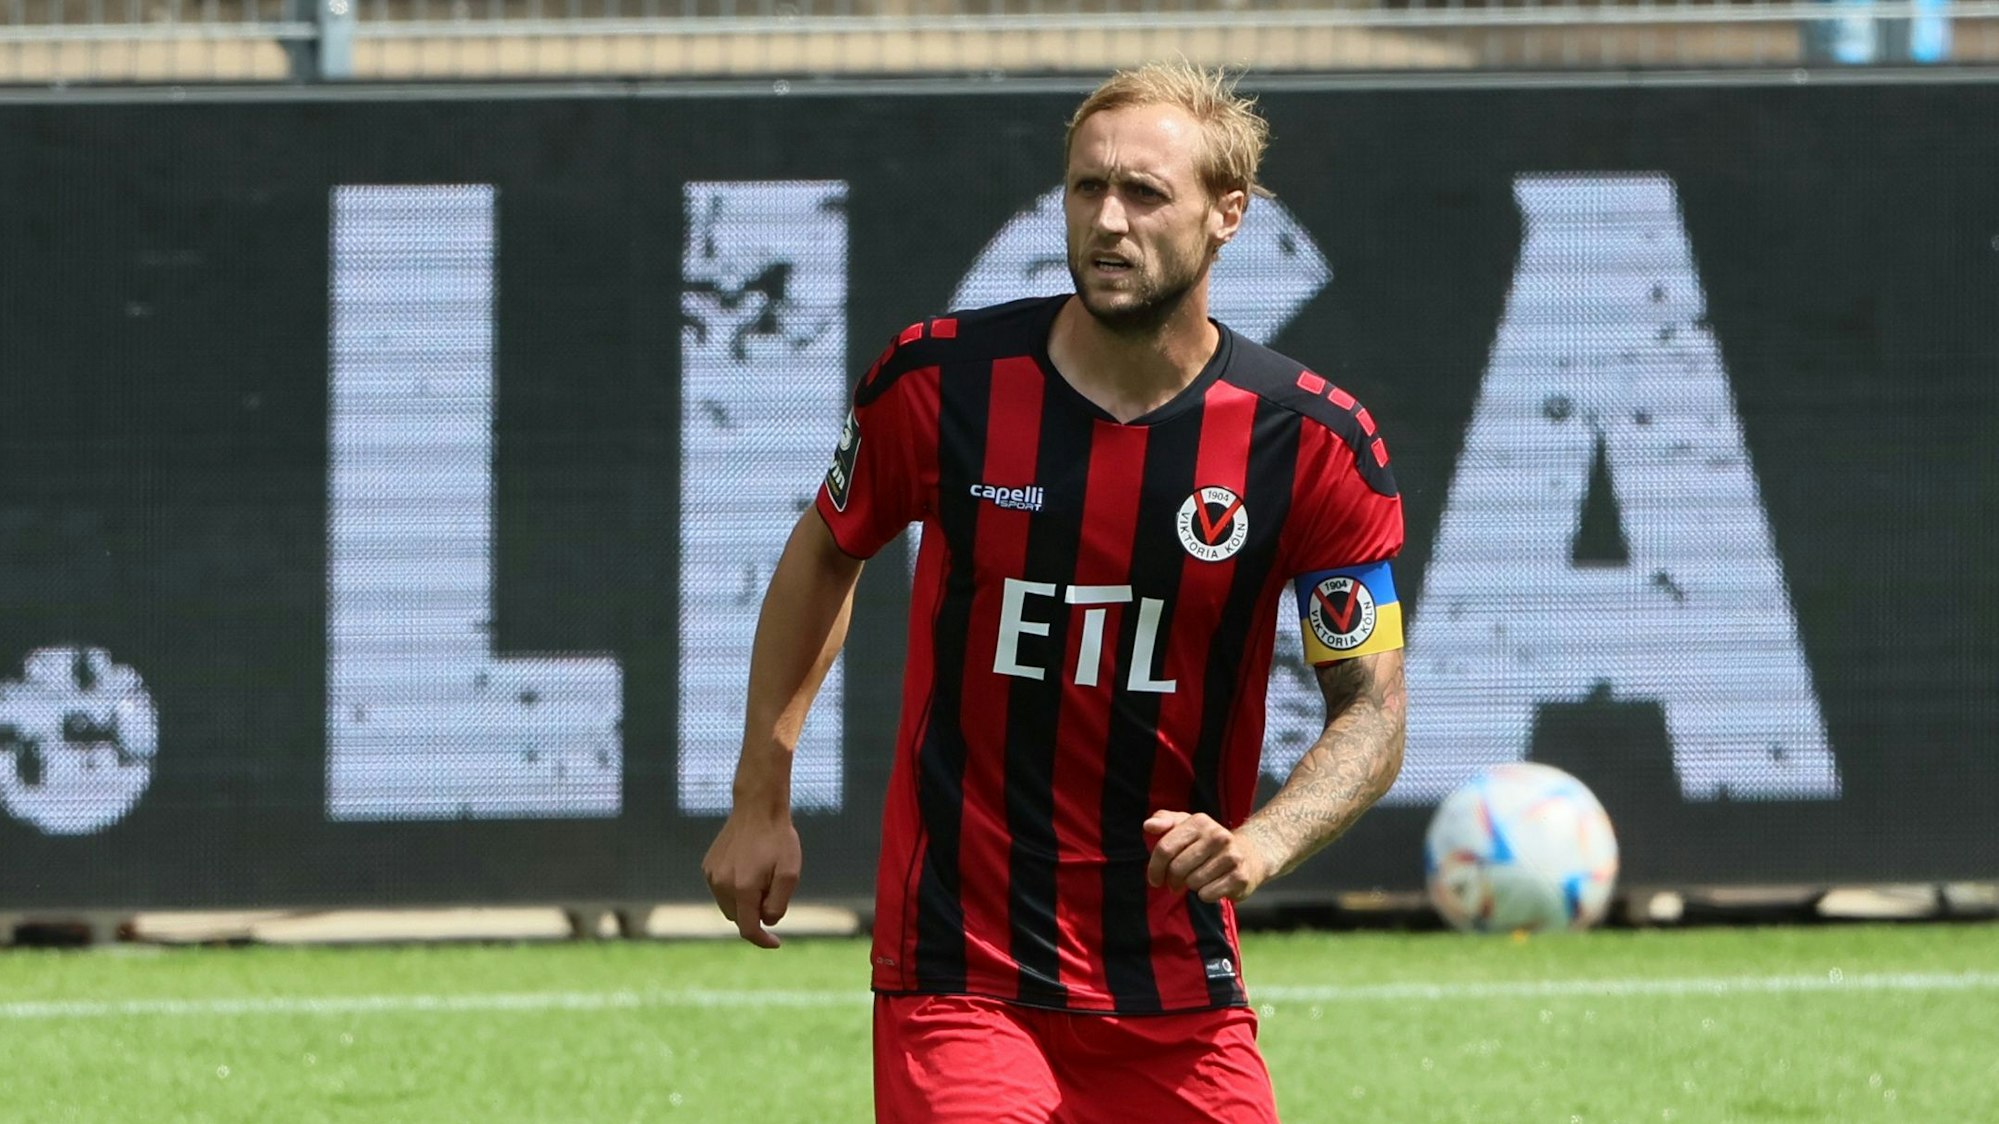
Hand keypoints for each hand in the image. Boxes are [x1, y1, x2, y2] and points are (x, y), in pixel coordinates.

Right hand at [701, 810, 801, 947]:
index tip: (776, 943)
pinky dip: (734, 889)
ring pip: (729, 905)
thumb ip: (778, 903)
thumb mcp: (790, 873)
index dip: (762, 941)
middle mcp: (722, 884)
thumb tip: (766, 922)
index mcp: (743, 888)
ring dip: (744, 901)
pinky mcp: (708, 866)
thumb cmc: (778, 840)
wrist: (758, 808)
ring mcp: (712, 875)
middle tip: (772, 887)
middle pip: (739, 917)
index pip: (748, 928)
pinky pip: (721, 890)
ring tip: (761, 874)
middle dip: (756, 912)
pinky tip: (748, 867)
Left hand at [1143, 810, 1272, 903]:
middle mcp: (1217, 836)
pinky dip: (1205, 894)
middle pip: (1177, 868)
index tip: (1155, 879)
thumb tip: (1148, 825)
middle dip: (1172, 880)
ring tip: (1199, 878)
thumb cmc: (1207, 842)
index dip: (1155, 867)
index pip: (1165, 848)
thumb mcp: (1186, 826)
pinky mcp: (1240, 877)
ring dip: (1191, 885)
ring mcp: (1231, 856)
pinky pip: (1207, 894)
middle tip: (1177, 882)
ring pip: (1192, 882)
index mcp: (1199, 822)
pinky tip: (1212, 885)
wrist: (1249, 854)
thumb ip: (1164, 821)